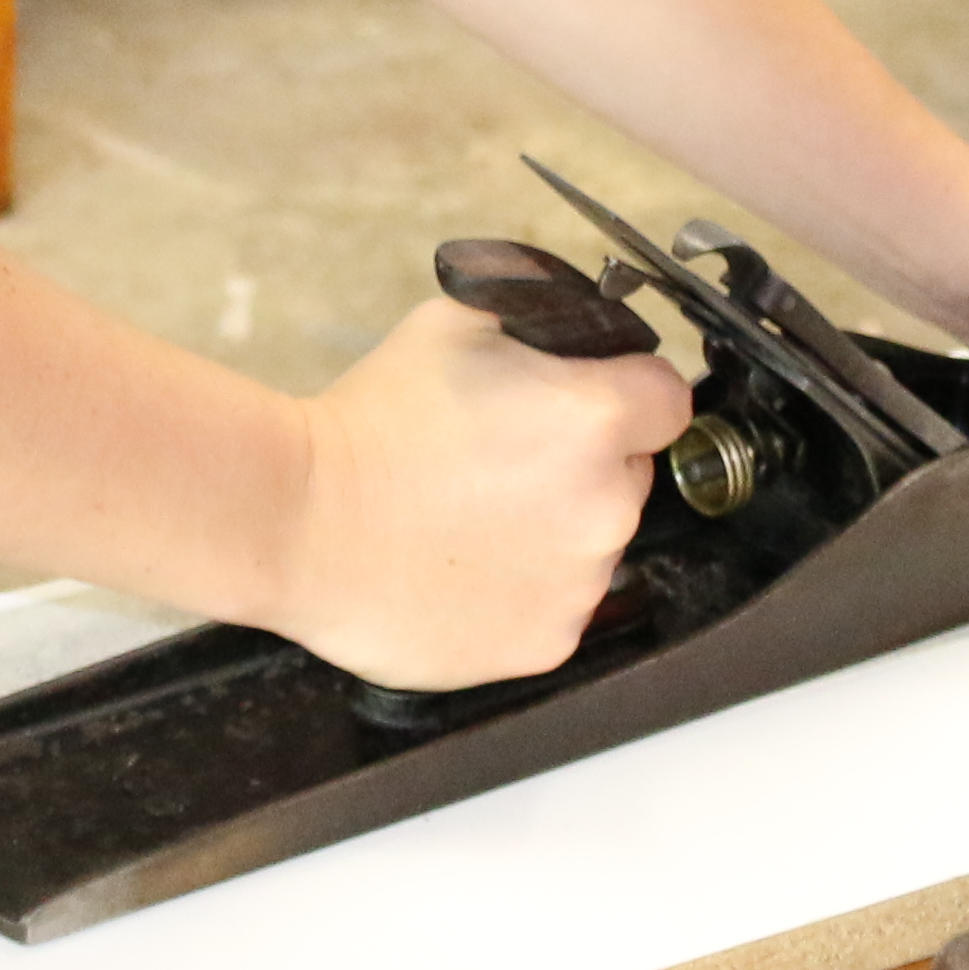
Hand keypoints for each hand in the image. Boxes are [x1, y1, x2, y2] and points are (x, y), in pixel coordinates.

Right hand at [267, 298, 690, 690]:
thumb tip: (581, 340)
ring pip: (593, 543)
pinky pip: (559, 603)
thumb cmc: (369, 422)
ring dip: (553, 529)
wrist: (301, 522)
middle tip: (500, 462)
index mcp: (592, 418)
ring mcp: (582, 583)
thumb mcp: (454, 327)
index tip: (587, 403)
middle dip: (582, 464)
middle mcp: (606, 505)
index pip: (667, 399)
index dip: (628, 394)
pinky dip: (524, 589)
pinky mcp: (550, 642)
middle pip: (628, 474)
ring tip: (469, 518)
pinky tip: (464, 566)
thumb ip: (539, 330)